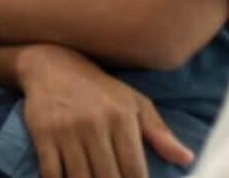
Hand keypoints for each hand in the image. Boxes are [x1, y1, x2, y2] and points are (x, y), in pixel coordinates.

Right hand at [16, 45, 193, 177]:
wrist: (50, 62)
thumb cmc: (98, 88)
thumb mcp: (132, 102)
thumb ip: (159, 132)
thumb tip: (187, 159)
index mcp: (120, 116)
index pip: (135, 171)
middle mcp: (93, 123)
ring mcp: (66, 129)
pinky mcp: (42, 132)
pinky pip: (52, 171)